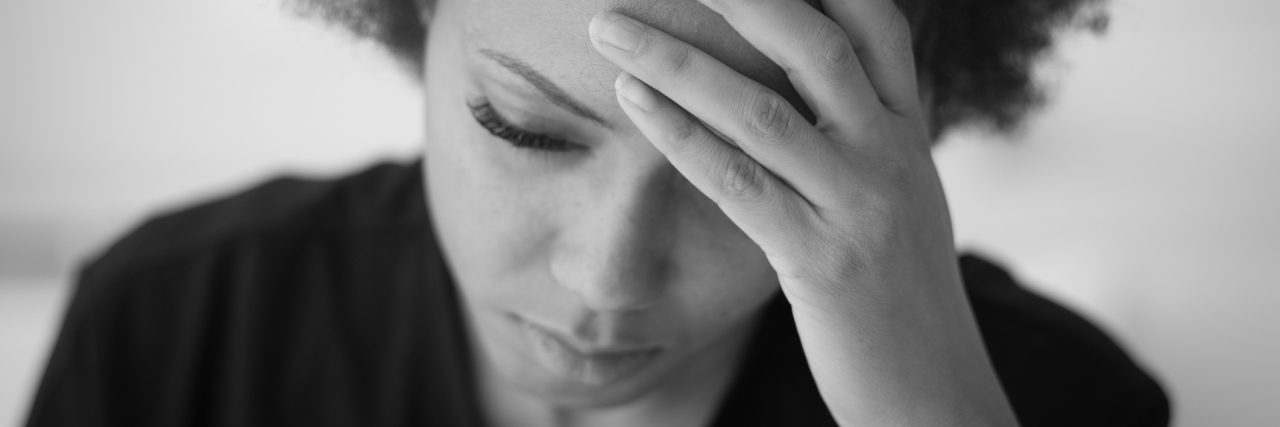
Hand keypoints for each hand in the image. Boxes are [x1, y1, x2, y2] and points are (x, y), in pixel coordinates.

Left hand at [588, 1, 1017, 425]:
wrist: (935, 388)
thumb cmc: (900, 293)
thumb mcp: (901, 196)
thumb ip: (866, 132)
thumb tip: (812, 82)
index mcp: (910, 132)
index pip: (877, 26)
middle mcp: (891, 156)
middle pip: (815, 47)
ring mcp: (857, 207)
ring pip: (760, 112)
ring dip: (675, 61)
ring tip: (611, 30)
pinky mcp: (819, 262)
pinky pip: (738, 183)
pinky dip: (679, 134)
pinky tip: (632, 102)